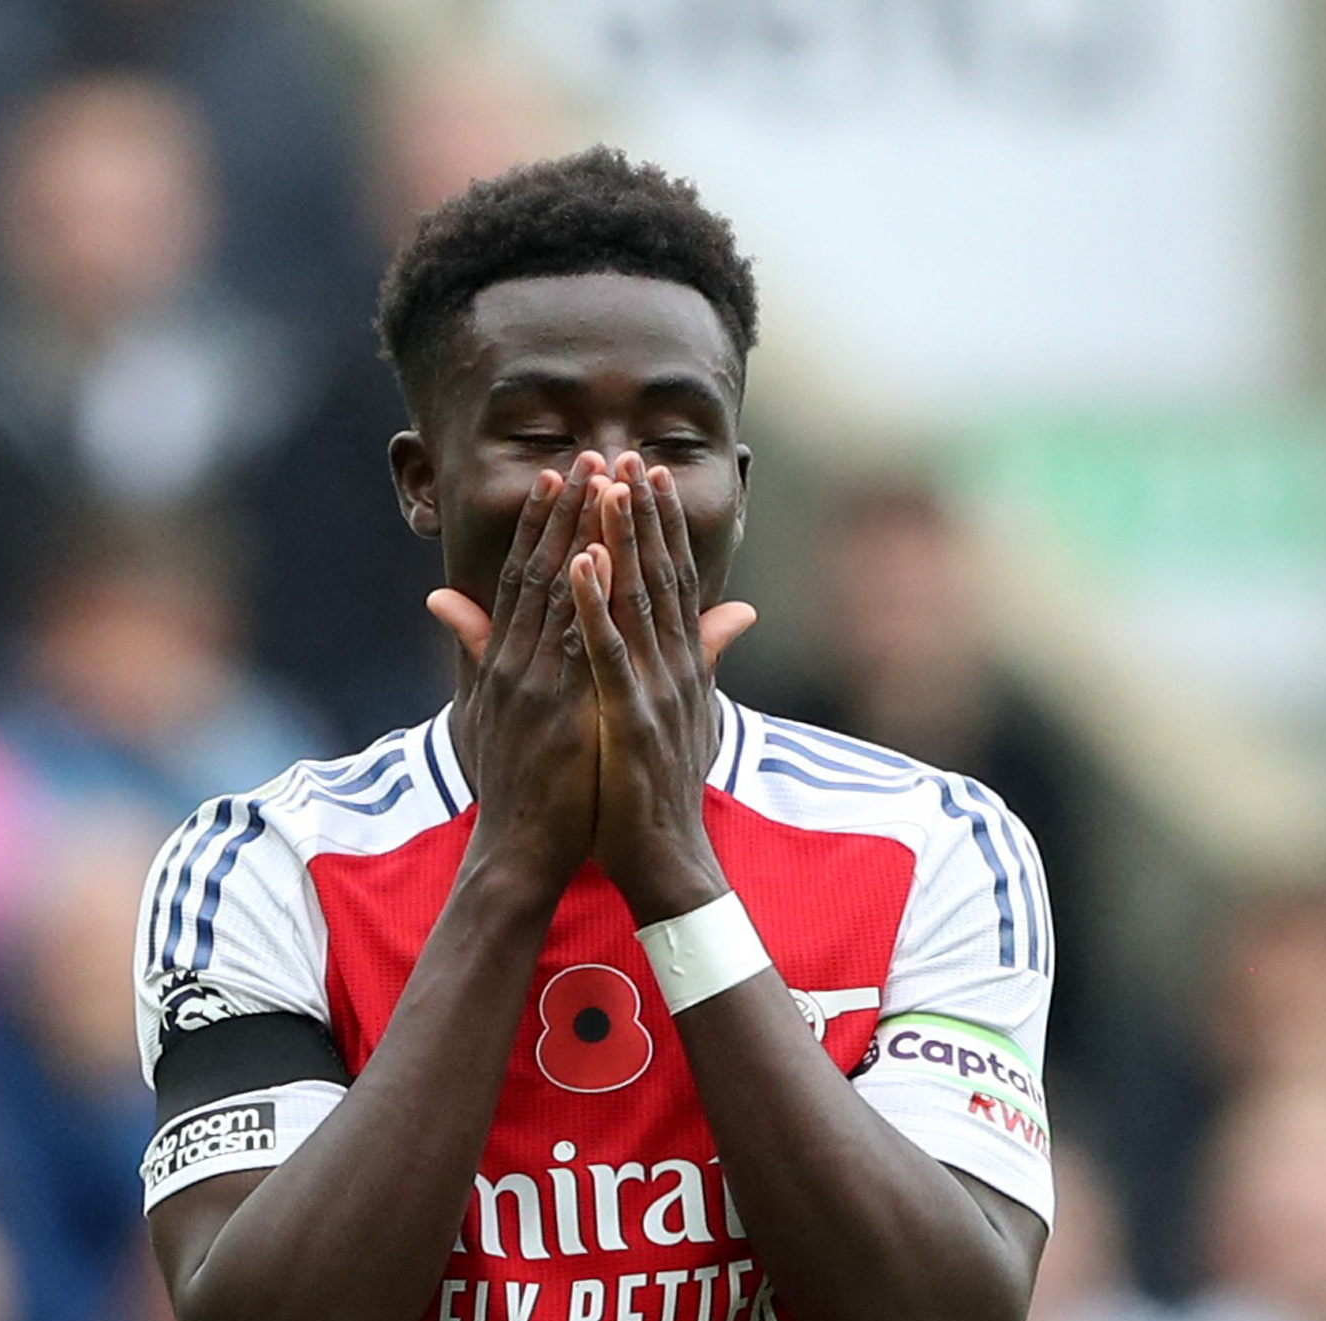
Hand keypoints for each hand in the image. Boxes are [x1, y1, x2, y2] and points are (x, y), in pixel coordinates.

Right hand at [429, 452, 608, 893]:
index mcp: (506, 664)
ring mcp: (535, 685)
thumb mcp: (490, 712)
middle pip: (540, 571)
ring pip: (557, 596)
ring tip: (600, 483)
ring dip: (580, 534)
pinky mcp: (558, 712)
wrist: (518, 852)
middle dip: (565, 512)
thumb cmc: (519, 790)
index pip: (525, 579)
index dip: (543, 525)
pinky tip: (597, 559)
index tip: (562, 475)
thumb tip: (444, 602)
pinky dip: (584, 599)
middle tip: (588, 455)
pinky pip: (574, 644)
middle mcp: (516, 664)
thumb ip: (477, 654)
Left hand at [568, 452, 757, 922]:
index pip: (673, 580)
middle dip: (643, 514)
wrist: (667, 860)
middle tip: (629, 454)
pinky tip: (582, 564)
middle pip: (659, 576)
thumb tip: (743, 610)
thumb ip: (707, 656)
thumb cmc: (661, 791)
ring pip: (636, 600)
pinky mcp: (628, 717)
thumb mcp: (687, 712)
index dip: (660, 526)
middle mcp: (673, 668)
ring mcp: (653, 691)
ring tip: (607, 487)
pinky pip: (607, 652)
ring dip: (622, 540)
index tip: (647, 474)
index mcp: (681, 665)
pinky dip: (595, 604)